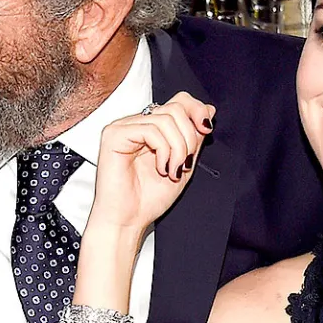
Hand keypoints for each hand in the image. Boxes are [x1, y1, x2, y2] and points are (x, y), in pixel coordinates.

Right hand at [85, 93, 215, 238]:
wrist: (128, 221)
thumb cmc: (149, 199)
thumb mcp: (183, 164)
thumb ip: (194, 138)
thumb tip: (209, 109)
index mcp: (151, 128)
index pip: (178, 101)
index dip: (196, 110)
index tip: (207, 130)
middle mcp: (136, 123)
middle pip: (175, 108)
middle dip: (189, 137)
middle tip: (185, 163)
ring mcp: (123, 127)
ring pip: (166, 119)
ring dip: (178, 148)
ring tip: (173, 170)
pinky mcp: (114, 135)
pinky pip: (151, 130)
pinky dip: (163, 150)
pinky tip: (161, 169)